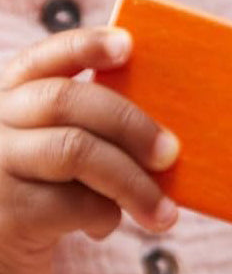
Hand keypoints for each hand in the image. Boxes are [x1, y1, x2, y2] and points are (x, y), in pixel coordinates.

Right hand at [0, 26, 179, 273]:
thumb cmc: (34, 213)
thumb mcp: (49, 169)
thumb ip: (84, 143)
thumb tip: (164, 145)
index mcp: (3, 104)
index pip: (40, 61)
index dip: (83, 47)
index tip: (128, 45)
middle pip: (66, 102)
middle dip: (130, 124)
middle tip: (172, 153)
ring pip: (76, 152)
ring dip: (134, 182)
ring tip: (164, 214)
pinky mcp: (7, 215)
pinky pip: (76, 204)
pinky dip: (105, 217)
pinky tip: (100, 228)